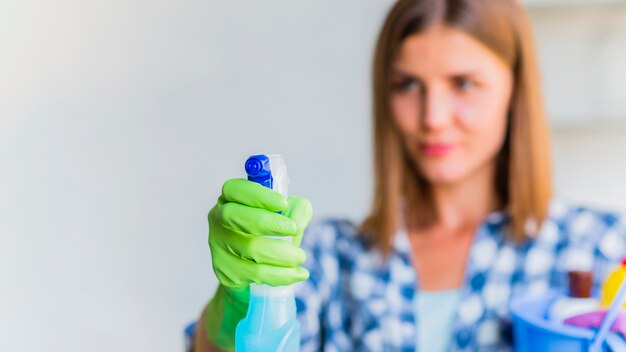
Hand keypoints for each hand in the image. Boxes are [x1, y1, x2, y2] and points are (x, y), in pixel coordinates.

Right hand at [204, 178, 312, 349]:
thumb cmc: (274, 233)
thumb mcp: (290, 214)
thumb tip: (296, 222)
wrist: (259, 268)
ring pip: (249, 248)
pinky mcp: (225, 270)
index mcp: (231, 198)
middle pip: (234, 216)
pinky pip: (255, 273)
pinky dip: (281, 274)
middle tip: (293, 229)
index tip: (283, 203)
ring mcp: (218, 246)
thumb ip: (298, 210)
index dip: (258, 195)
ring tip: (301, 256)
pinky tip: (298, 273)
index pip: (235, 189)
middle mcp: (218, 219)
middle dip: (266, 222)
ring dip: (282, 254)